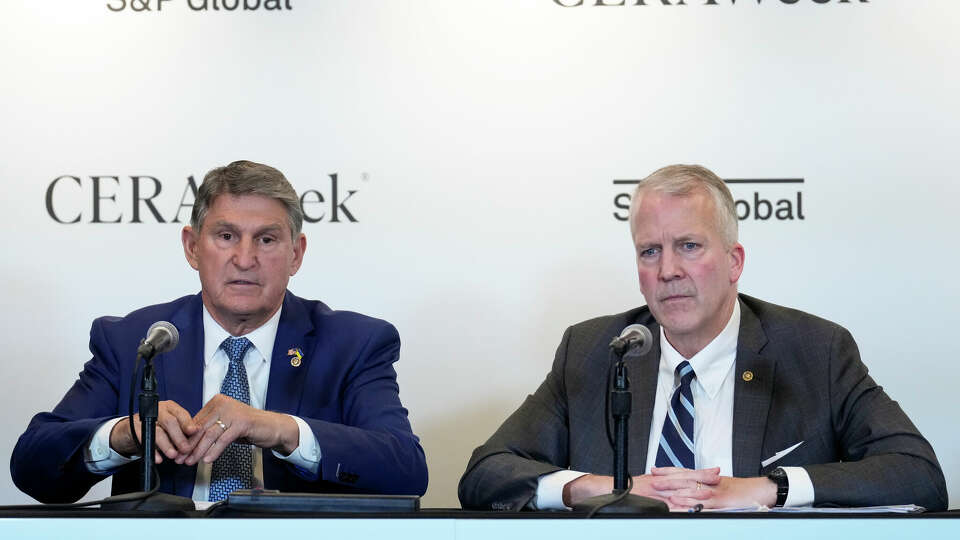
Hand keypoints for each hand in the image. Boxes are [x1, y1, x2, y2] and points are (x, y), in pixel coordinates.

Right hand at [109, 400, 199, 463]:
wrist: (133, 429)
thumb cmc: (158, 427)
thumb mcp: (172, 426)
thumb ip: (183, 430)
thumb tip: (197, 435)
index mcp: (170, 407)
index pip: (181, 414)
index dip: (188, 423)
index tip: (194, 432)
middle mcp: (158, 410)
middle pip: (170, 422)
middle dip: (179, 437)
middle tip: (186, 449)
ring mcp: (145, 418)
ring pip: (157, 431)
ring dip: (167, 445)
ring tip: (173, 454)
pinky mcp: (134, 428)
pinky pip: (144, 440)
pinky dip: (152, 451)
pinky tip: (159, 458)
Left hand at [184, 394, 298, 464]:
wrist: (273, 427)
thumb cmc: (248, 427)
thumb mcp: (225, 426)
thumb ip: (209, 429)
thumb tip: (187, 442)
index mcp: (216, 402)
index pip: (196, 422)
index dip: (186, 439)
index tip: (179, 452)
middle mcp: (223, 404)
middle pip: (201, 428)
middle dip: (189, 447)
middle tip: (181, 460)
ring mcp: (233, 412)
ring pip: (210, 434)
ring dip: (198, 451)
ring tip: (191, 462)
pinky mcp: (242, 422)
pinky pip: (223, 439)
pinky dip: (214, 451)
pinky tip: (208, 460)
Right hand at [562, 467, 720, 509]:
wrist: (607, 490)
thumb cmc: (626, 488)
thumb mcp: (646, 483)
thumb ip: (661, 482)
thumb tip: (674, 485)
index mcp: (660, 478)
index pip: (684, 473)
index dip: (700, 472)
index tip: (715, 471)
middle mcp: (660, 483)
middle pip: (685, 479)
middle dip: (702, 478)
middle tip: (718, 477)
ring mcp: (655, 493)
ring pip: (678, 491)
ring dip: (694, 491)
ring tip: (709, 492)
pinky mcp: (650, 503)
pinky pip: (667, 506)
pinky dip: (679, 507)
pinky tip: (689, 509)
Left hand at [651, 472, 776, 508]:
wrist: (760, 490)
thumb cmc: (742, 489)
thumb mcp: (721, 485)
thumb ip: (706, 485)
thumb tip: (691, 489)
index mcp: (707, 477)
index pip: (684, 471)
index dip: (668, 470)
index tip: (654, 470)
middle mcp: (708, 481)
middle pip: (684, 478)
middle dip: (667, 479)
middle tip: (652, 479)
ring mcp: (714, 490)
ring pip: (691, 488)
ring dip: (674, 489)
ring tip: (660, 490)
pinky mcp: (720, 501)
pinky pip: (703, 502)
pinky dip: (690, 502)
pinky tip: (681, 503)